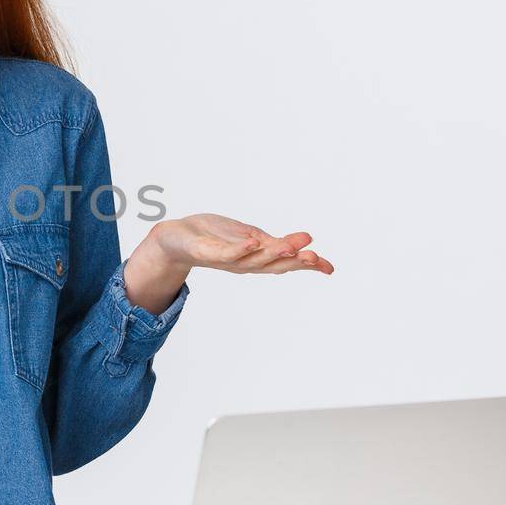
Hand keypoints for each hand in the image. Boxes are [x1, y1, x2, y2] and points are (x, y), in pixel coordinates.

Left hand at [151, 212, 333, 275]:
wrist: (176, 239)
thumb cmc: (214, 238)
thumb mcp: (251, 237)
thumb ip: (275, 243)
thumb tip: (307, 242)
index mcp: (256, 259)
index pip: (286, 263)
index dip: (307, 266)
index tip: (329, 267)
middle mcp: (244, 263)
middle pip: (273, 264)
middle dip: (295, 261)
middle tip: (315, 257)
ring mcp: (226, 259)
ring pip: (253, 259)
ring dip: (272, 253)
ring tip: (290, 246)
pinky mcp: (207, 251)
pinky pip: (225, 252)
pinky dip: (239, 249)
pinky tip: (252, 242)